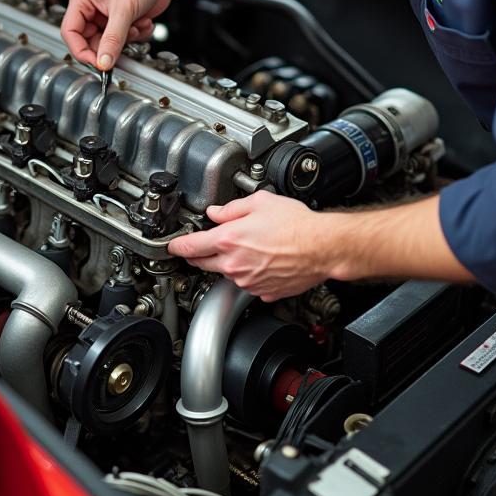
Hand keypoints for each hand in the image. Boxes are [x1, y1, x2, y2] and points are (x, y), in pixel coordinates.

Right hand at [61, 0, 170, 68]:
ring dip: (125, 40)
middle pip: (88, 41)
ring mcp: (104, 17)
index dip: (81, 50)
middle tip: (120, 47)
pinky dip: (134, 37)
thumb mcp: (124, 11)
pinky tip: (141, 23)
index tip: (96, 62)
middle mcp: (90, 8)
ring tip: (135, 27)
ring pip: (106, 44)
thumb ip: (112, 40)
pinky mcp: (118, 23)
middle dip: (109, 45)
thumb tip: (103, 61)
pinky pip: (120, 42)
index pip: (70, 32)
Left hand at [168, 192, 329, 300]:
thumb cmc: (297, 226)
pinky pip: (248, 284)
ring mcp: (247, 281)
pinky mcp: (262, 292)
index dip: (177, 246)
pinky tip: (264, 261)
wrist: (323, 248)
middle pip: (203, 263)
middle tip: (205, 244)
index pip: (190, 247)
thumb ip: (231, 208)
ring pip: (226, 273)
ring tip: (250, 248)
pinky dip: (250, 274)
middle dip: (200, 254)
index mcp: (228, 240)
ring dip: (230, 263)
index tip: (172, 246)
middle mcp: (234, 264)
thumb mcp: (259, 203)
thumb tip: (216, 212)